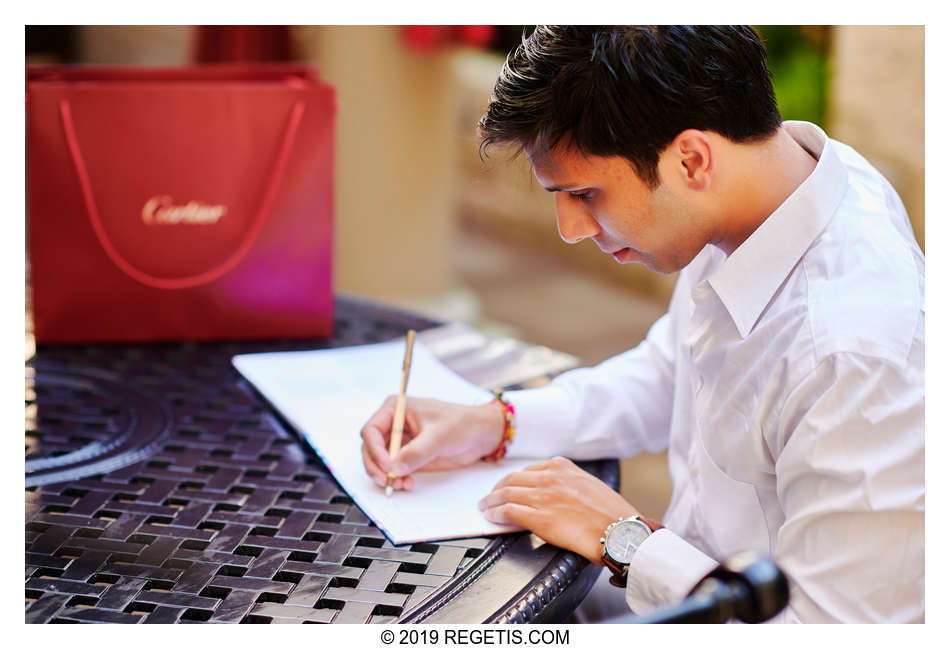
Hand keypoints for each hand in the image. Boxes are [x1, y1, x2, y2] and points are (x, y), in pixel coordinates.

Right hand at [361, 396, 504, 491]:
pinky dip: (396, 479)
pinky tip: (407, 483)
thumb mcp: (439, 436)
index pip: (371, 430)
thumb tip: (396, 467)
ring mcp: (400, 441)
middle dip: (377, 467)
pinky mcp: (408, 456)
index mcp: (396, 408)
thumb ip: (417, 452)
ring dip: (386, 476)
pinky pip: (393, 470)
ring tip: (401, 484)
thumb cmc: (463, 423)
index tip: (387, 466)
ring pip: (379, 462)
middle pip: (370, 449)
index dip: (375, 450)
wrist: (482, 434)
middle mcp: (394, 424)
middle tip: (389, 481)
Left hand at [478, 456, 638, 564]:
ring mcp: (544, 497)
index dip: (513, 479)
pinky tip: (492, 517)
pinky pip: (510, 511)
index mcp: (562, 467)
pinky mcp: (541, 518)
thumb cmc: (611, 513)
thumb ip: (567, 483)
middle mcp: (550, 478)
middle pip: (512, 480)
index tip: (506, 485)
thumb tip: (552, 492)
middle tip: (489, 497)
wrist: (620, 531)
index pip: (528, 471)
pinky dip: (497, 513)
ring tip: (485, 507)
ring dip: (492, 501)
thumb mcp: (588, 485)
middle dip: (497, 489)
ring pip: (507, 494)